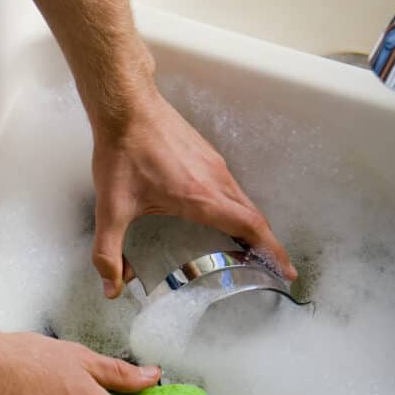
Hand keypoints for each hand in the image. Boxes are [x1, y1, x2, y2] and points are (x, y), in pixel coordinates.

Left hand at [91, 88, 295, 296]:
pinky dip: (239, 208)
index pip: (249, 227)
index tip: (286, 270)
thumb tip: (111, 288)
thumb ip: (108, 252)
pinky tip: (225, 217)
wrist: (125, 106)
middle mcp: (215, 180)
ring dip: (253, 226)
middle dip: (267, 246)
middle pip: (253, 217)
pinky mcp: (206, 155)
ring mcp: (213, 164)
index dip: (271, 251)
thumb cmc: (122, 153)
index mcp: (201, 197)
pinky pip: (232, 187)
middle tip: (273, 269)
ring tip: (252, 250)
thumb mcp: (111, 209)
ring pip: (244, 201)